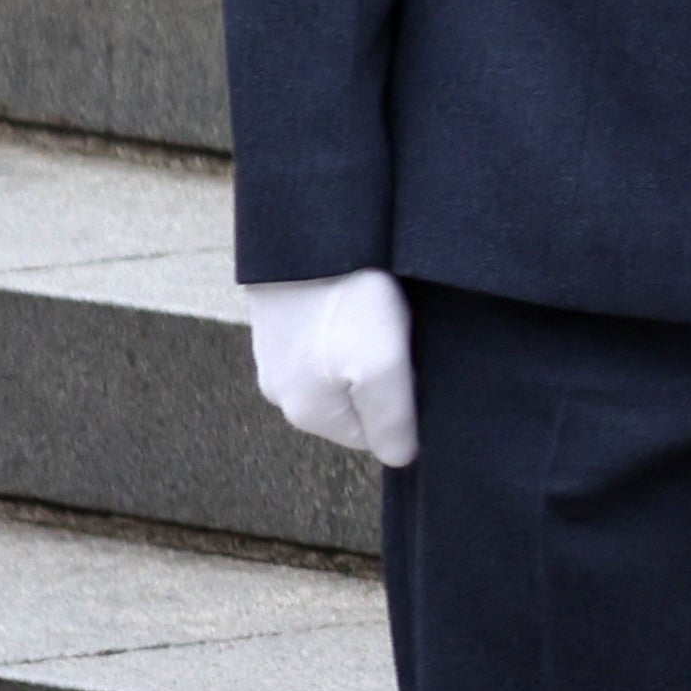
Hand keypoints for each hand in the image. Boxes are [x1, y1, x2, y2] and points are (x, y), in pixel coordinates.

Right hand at [243, 270, 415, 464]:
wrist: (307, 234)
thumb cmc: (344, 300)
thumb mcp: (381, 368)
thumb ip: (392, 422)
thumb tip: (401, 456)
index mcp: (307, 414)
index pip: (375, 436)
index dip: (404, 406)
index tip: (412, 369)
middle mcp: (283, 392)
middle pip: (359, 403)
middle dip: (386, 378)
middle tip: (398, 338)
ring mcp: (277, 357)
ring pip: (345, 370)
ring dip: (368, 349)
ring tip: (377, 316)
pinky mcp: (281, 323)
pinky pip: (328, 340)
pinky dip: (350, 325)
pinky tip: (359, 303)